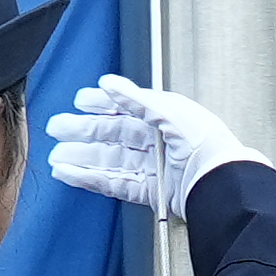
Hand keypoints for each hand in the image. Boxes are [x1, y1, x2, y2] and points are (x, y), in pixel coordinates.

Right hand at [44, 75, 255, 219]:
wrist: (220, 183)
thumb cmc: (206, 144)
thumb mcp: (171, 111)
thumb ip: (137, 98)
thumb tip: (109, 83)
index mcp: (164, 118)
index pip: (126, 109)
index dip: (101, 104)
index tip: (79, 101)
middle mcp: (157, 142)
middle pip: (112, 134)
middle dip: (82, 131)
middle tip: (57, 127)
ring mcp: (152, 168)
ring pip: (109, 160)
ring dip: (81, 157)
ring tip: (55, 156)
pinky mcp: (149, 192)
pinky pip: (113, 182)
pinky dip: (90, 178)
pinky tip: (71, 172)